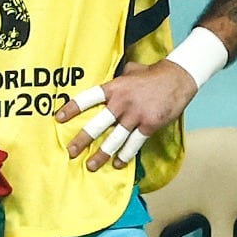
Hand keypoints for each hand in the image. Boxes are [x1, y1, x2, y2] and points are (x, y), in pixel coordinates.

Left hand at [55, 60, 197, 171]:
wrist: (178, 79)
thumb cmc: (153, 74)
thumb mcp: (130, 71)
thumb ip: (117, 80)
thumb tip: (110, 84)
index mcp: (114, 88)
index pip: (87, 99)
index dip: (72, 109)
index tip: (59, 118)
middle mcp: (121, 103)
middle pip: (97, 124)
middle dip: (82, 139)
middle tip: (71, 152)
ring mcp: (135, 116)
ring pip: (114, 139)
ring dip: (102, 154)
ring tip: (91, 165)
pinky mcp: (149, 126)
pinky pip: (134, 144)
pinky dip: (126, 155)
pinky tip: (118, 164)